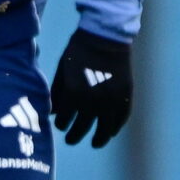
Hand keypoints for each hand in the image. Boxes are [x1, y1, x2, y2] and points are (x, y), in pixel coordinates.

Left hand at [51, 28, 135, 147]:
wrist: (105, 36)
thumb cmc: (79, 51)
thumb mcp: (62, 69)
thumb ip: (58, 92)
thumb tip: (54, 113)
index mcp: (74, 93)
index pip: (64, 119)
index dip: (61, 123)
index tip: (61, 124)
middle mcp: (93, 100)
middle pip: (82, 127)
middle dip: (74, 135)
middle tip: (71, 140)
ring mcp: (112, 99)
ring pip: (105, 128)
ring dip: (99, 138)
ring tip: (95, 143)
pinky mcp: (126, 95)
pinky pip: (122, 118)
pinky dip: (116, 126)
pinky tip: (111, 132)